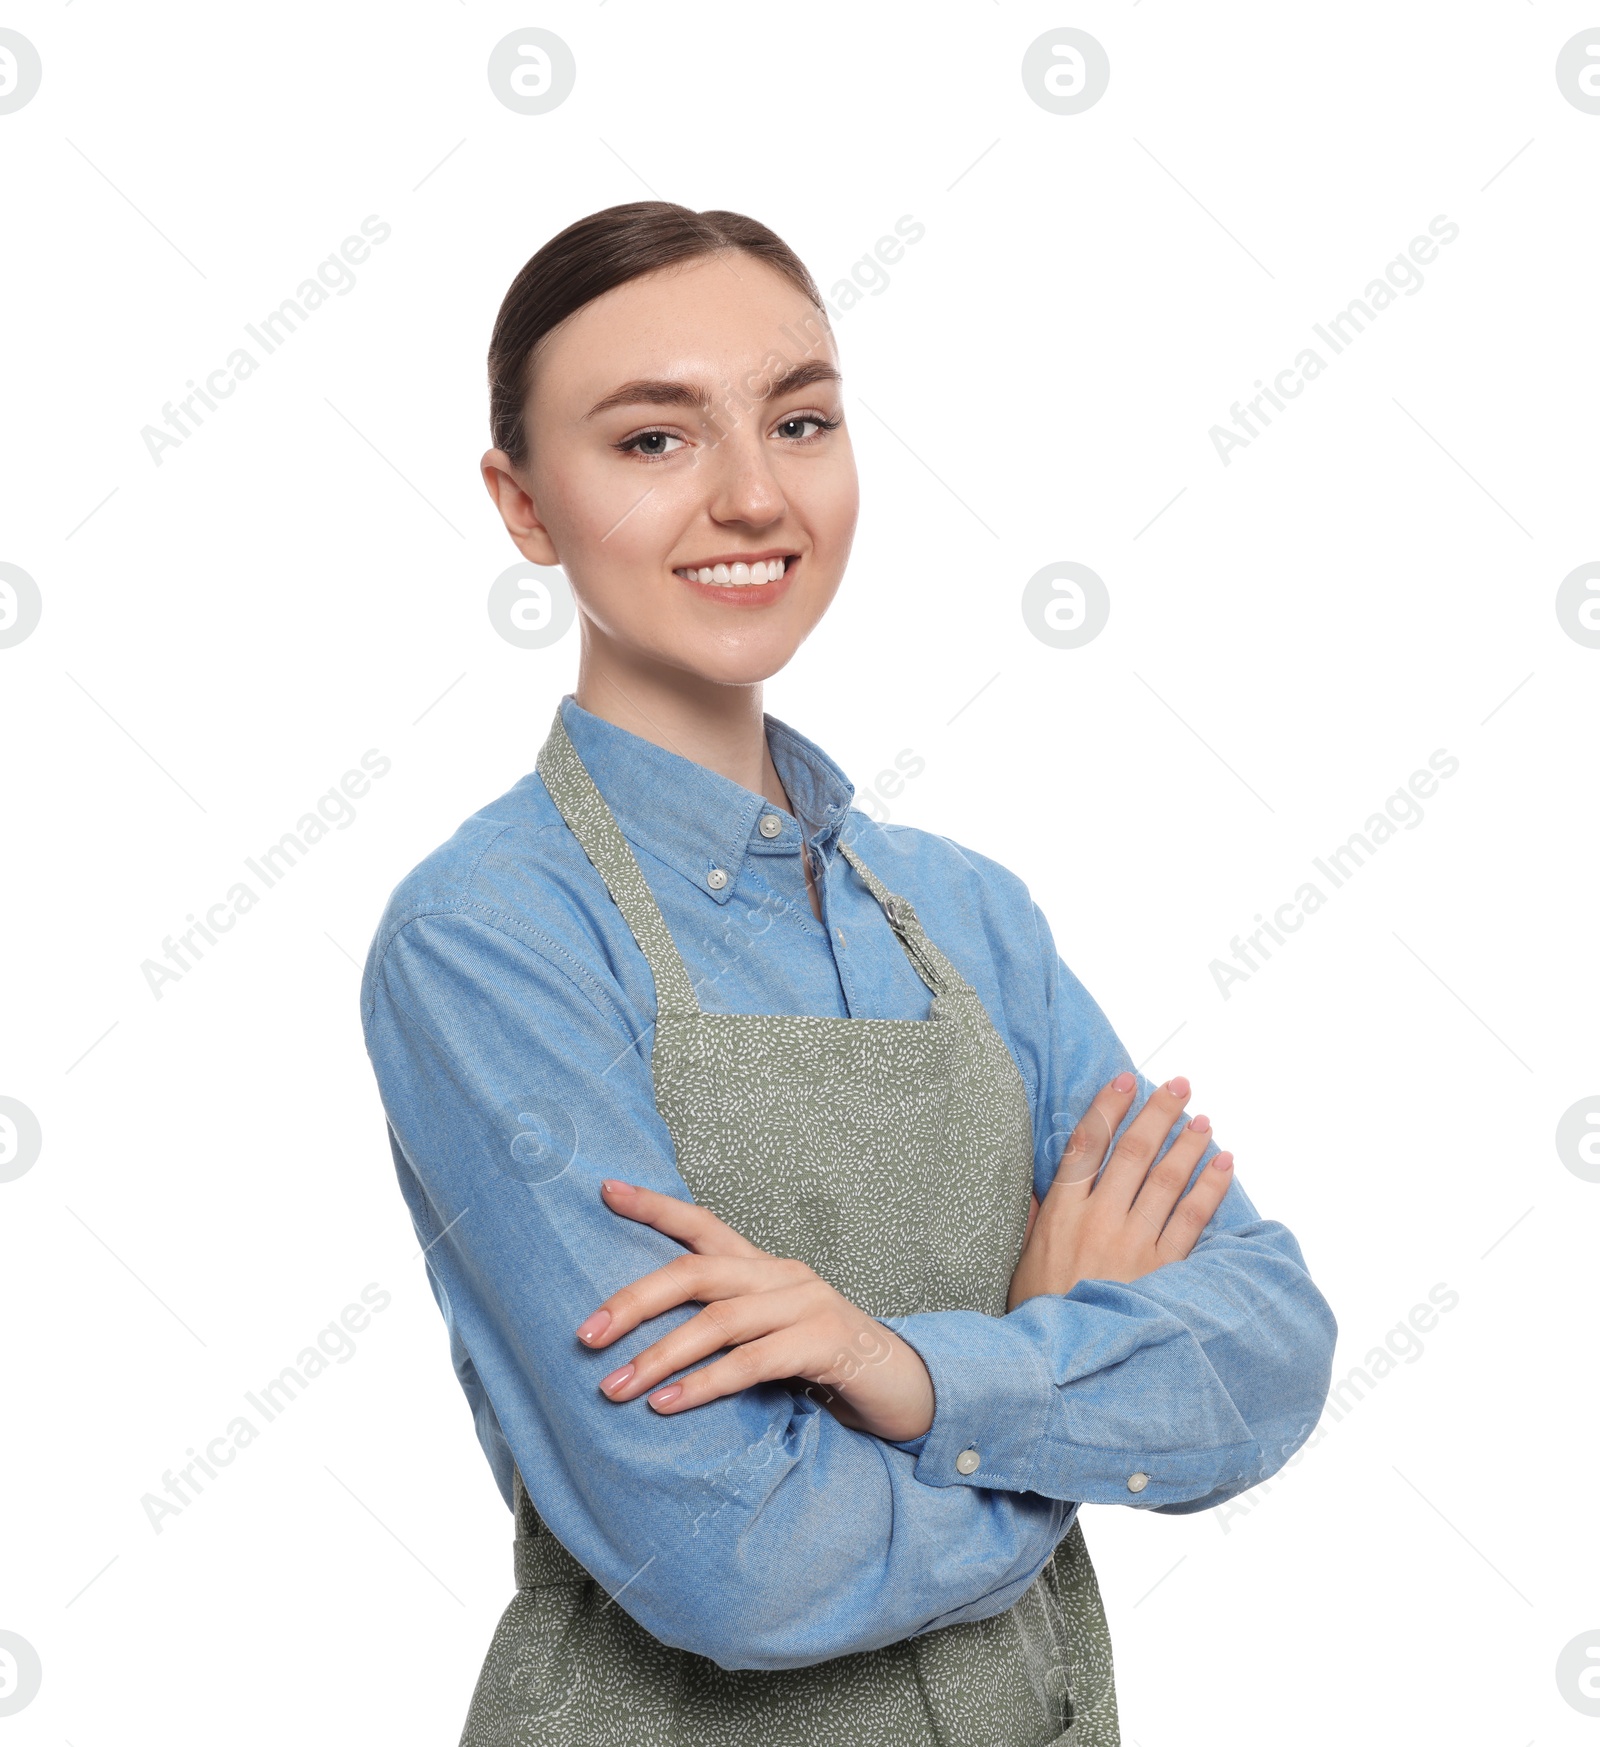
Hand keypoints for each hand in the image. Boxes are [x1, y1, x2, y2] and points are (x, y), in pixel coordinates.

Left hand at [575, 1180, 936, 1442]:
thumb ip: (724, 1327)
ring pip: (717, 1321)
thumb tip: (644, 1344)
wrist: (905, 1390)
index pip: (701, 1224)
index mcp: (764, 1267)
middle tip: (586, 1335)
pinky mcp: (825, 1344)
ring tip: (614, 1388)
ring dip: (658, 1356)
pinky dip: (704, 1384)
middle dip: (634, 1301)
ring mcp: (807, 1305)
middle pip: (695, 1273)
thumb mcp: (768, 1336)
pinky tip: (667, 1405)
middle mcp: (783, 1275)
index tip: (604, 1190)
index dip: (653, 1206)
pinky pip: (752, 1362)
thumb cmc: (823, 1365)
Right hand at [1008, 1071, 1233, 1311]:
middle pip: (1134, 1152)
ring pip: (1167, 1178)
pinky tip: (1224, 1164)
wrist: (1066, 1361)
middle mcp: (1099, 1219)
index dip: (1108, 1107)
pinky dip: (1211, 1187)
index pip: (1088, 1144)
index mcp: (1062, 1213)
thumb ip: (1039, 1218)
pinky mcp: (1163, 1268)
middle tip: (1179, 1086)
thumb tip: (1043, 1185)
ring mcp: (1133, 1243)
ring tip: (1203, 1120)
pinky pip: (1193, 1217)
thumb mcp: (1024, 1260)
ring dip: (1189, 1144)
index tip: (1126, 1079)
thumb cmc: (1043, 1312)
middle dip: (1159, 1112)